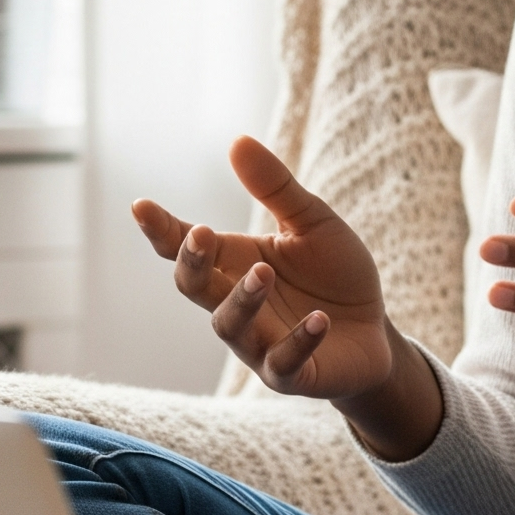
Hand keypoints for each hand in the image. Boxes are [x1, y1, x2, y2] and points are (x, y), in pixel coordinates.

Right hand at [134, 136, 394, 398]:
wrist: (374, 331)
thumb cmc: (334, 274)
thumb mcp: (312, 222)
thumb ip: (275, 188)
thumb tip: (237, 140)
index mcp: (234, 263)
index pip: (186, 247)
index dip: (161, 229)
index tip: (140, 206)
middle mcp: (236, 304)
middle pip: (195, 288)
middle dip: (193, 264)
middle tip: (203, 235)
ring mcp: (259, 344)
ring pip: (232, 327)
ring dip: (243, 300)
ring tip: (264, 274)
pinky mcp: (293, 374)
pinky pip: (283, 363)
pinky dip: (299, 342)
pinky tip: (319, 320)